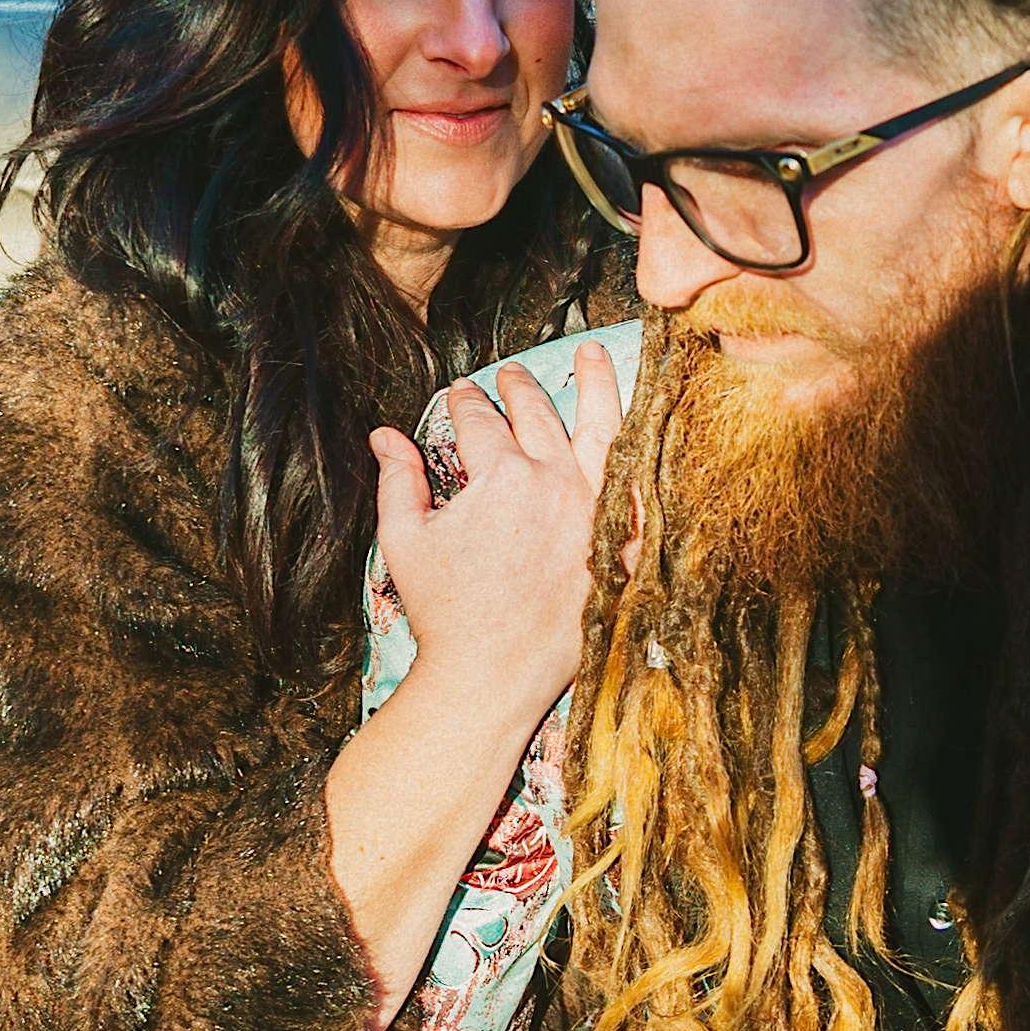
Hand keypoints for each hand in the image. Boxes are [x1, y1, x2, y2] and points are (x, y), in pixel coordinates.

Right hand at [370, 340, 624, 721]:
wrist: (490, 676)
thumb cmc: (444, 612)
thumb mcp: (405, 540)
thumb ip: (398, 480)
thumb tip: (384, 434)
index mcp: (503, 476)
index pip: (481, 421)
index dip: (466, 403)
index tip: (462, 393)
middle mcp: (557, 482)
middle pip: (539, 415)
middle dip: (520, 387)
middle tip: (510, 374)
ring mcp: (597, 510)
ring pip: (603, 429)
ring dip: (597, 384)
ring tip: (594, 354)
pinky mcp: (621, 543)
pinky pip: (640, 487)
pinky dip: (643, 455)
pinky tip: (645, 430)